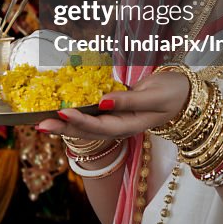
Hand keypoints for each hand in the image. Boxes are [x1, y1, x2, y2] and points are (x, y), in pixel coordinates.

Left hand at [35, 70, 188, 139]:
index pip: (102, 126)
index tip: (63, 113)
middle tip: (38, 124)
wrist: (183, 92)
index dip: (81, 121)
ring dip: (63, 123)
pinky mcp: (112, 109)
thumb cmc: (173, 94)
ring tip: (41, 120)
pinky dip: (74, 111)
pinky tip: (58, 108)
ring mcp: (114, 118)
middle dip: (62, 128)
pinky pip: (90, 112)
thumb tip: (103, 101)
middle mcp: (119, 125)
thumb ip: (129, 100)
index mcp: (131, 126)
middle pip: (87, 131)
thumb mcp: (154, 97)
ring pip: (85, 124)